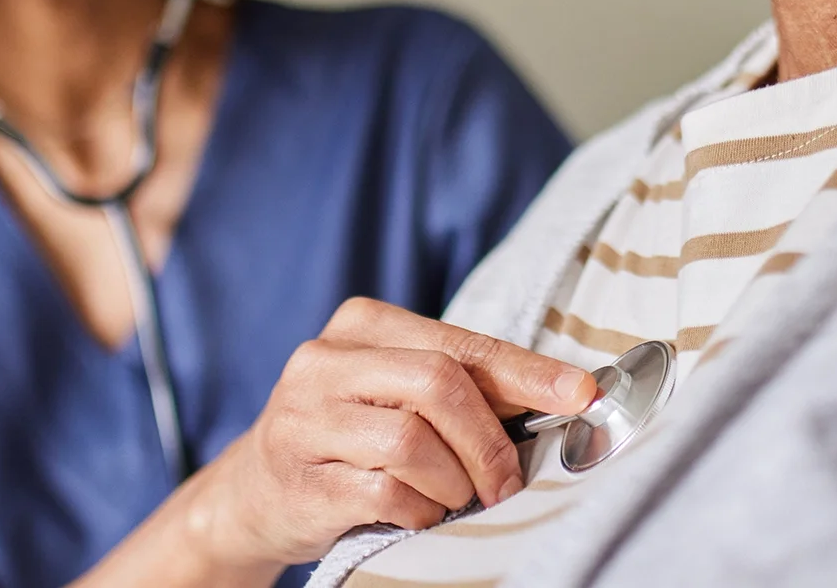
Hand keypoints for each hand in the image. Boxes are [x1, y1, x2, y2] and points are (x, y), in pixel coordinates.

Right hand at [188, 297, 598, 570]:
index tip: (582, 393)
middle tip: (508, 481)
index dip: (526, 372)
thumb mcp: (397, 393)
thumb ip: (463, 384)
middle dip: (489, 440)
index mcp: (361, 324)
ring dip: (453, 481)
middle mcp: (324, 360)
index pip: (460, 342)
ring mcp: (304, 419)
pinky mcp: (300, 478)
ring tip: (454, 497)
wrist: (254, 493)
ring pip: (411, 440)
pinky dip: (418, 510)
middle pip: (438, 383)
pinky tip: (416, 513)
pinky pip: (384, 492)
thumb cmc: (349, 436)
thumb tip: (564, 391)